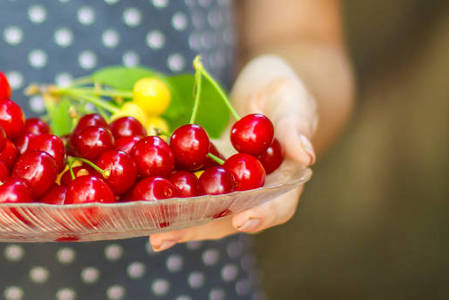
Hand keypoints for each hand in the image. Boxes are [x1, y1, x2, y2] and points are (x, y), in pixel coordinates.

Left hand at [149, 55, 317, 250]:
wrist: (262, 87)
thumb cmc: (284, 89)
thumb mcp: (291, 98)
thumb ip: (295, 126)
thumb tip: (306, 156)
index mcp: (286, 178)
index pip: (279, 204)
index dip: (262, 214)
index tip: (241, 220)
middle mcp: (257, 191)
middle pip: (233, 217)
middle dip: (202, 229)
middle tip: (168, 236)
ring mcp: (230, 187)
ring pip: (207, 211)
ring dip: (181, 223)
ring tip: (152, 236)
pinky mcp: (208, 177)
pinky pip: (189, 190)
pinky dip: (170, 199)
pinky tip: (143, 207)